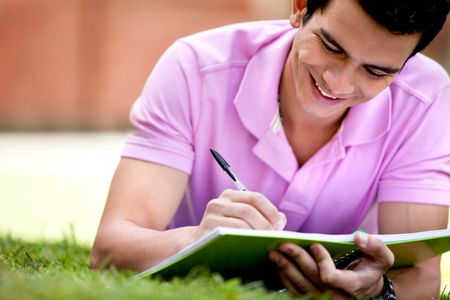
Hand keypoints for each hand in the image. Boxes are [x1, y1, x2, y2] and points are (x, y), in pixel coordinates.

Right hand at [193, 189, 285, 240]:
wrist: (197, 243)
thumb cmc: (226, 231)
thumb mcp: (242, 219)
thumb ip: (262, 216)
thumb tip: (281, 219)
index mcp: (230, 196)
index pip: (255, 197)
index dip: (270, 210)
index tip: (279, 224)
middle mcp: (219, 202)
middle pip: (249, 210)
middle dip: (265, 224)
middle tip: (273, 236)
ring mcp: (211, 216)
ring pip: (240, 223)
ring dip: (256, 234)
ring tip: (265, 242)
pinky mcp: (206, 230)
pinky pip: (230, 234)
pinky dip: (244, 240)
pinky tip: (251, 246)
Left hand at [269, 232, 393, 297]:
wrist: (366, 287)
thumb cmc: (372, 268)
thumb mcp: (382, 258)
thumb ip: (375, 246)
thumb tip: (358, 237)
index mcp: (350, 286)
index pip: (330, 277)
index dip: (322, 261)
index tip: (315, 245)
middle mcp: (335, 296)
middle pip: (310, 278)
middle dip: (296, 260)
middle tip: (283, 245)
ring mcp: (322, 299)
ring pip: (300, 285)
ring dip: (285, 268)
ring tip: (274, 254)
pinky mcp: (313, 299)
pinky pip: (295, 292)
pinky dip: (285, 278)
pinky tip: (278, 265)